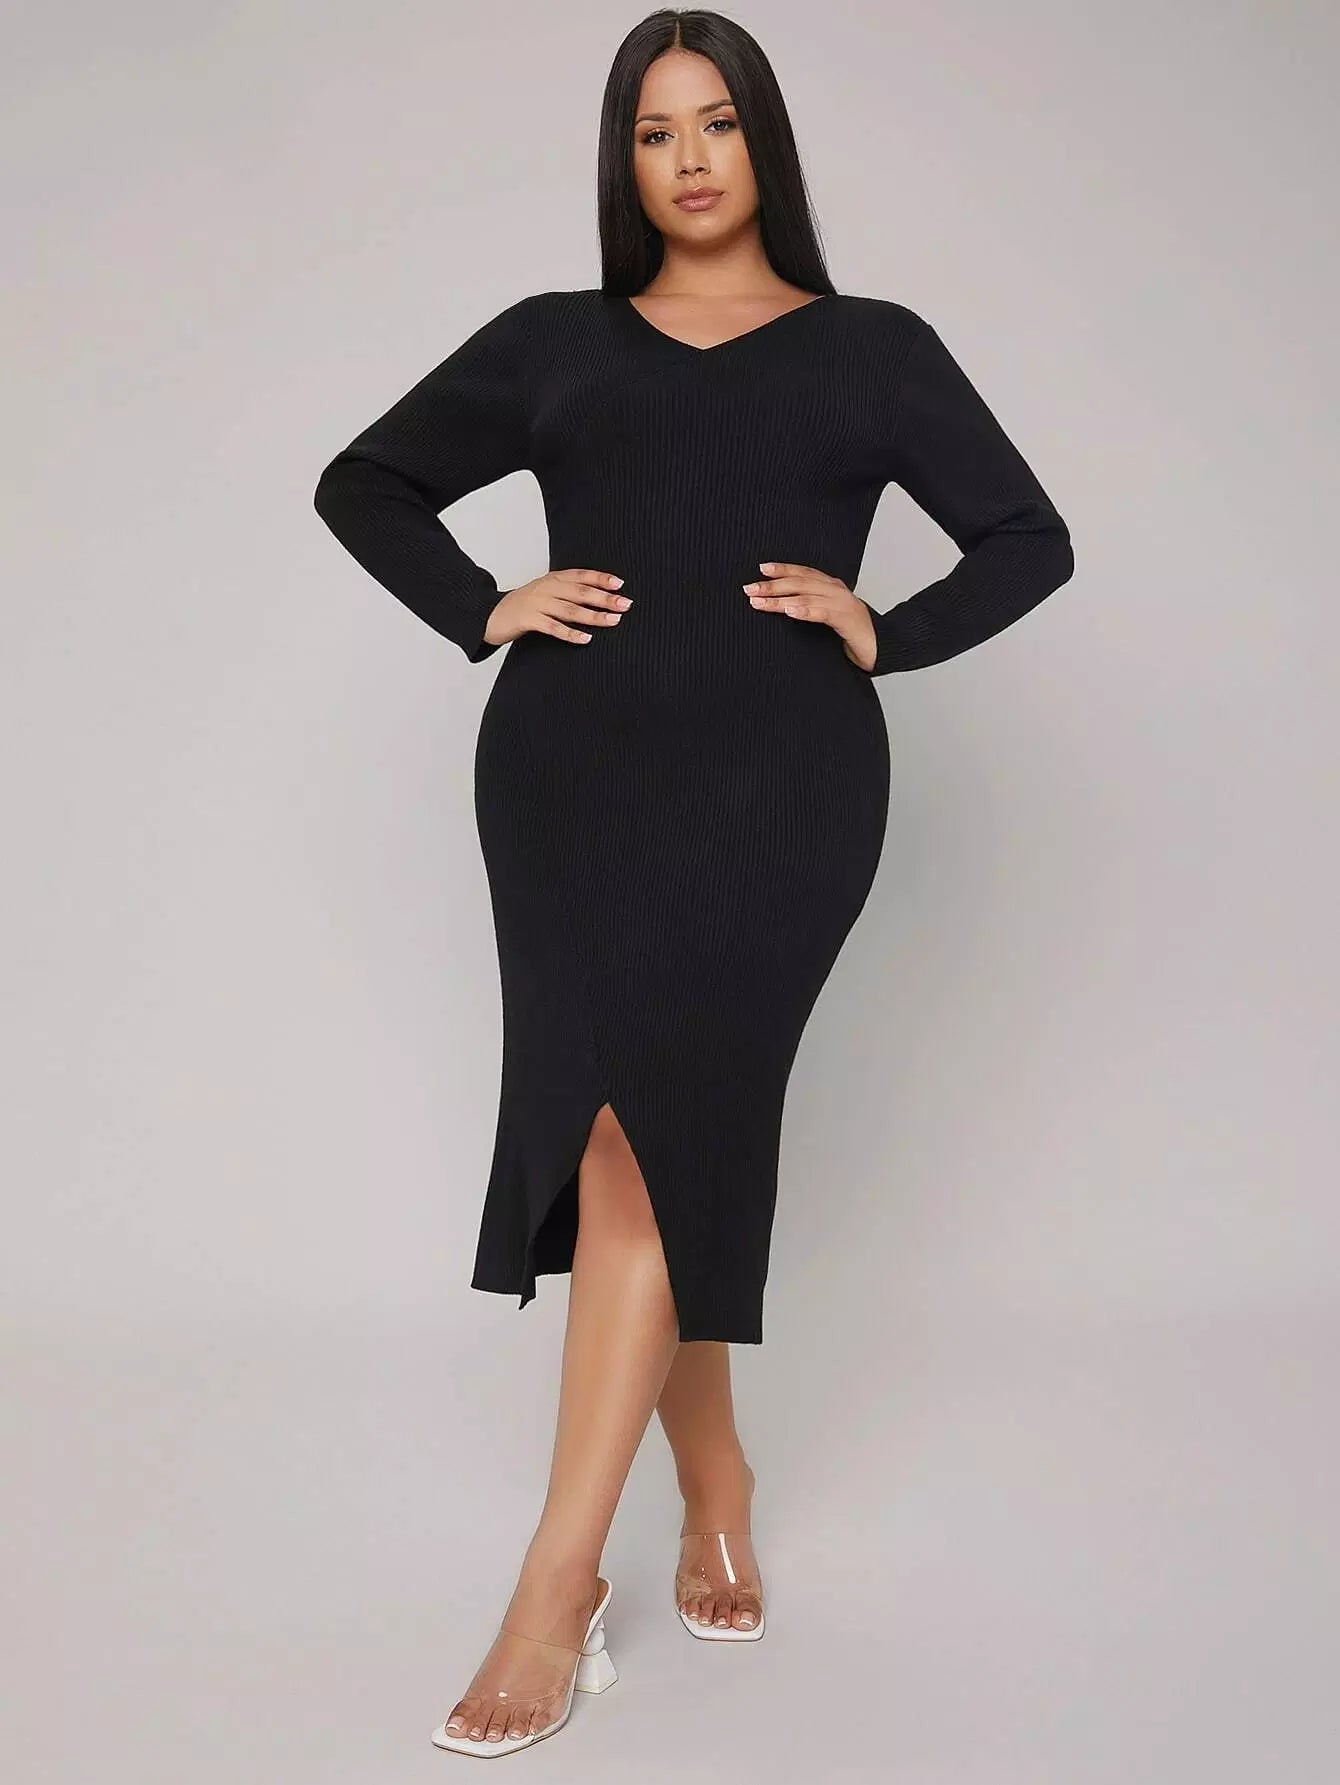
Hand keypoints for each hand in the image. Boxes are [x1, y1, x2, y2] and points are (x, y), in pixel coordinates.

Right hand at [483, 568, 630, 646]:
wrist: (489, 614)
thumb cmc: (523, 607)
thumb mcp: (545, 593)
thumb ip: (566, 593)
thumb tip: (598, 599)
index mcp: (552, 579)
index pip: (581, 575)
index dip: (600, 578)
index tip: (620, 584)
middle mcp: (546, 588)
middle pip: (580, 591)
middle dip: (605, 598)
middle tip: (625, 604)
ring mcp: (537, 603)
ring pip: (570, 609)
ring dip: (594, 616)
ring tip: (613, 621)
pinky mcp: (528, 620)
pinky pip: (553, 627)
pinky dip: (570, 633)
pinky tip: (586, 639)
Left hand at [743, 562, 876, 671]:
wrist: (886, 647)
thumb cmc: (855, 636)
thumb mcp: (829, 619)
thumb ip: (811, 610)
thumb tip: (783, 609)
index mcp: (832, 588)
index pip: (803, 573)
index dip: (783, 569)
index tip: (761, 569)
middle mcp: (836, 591)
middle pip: (800, 583)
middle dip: (773, 585)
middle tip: (750, 589)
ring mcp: (843, 604)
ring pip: (806, 596)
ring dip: (781, 599)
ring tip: (760, 602)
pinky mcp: (848, 620)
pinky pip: (823, 612)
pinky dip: (806, 610)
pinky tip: (790, 611)